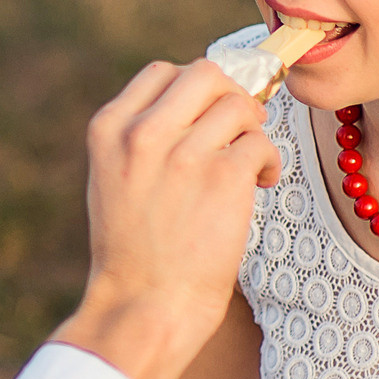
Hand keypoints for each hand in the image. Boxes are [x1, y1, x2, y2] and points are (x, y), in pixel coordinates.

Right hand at [55, 59, 280, 378]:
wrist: (145, 307)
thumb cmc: (133, 252)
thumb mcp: (113, 180)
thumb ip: (141, 137)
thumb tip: (197, 104)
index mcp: (109, 128)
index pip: (163, 72)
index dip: (194, 90)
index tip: (206, 117)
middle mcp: (143, 133)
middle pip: (207, 74)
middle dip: (229, 99)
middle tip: (237, 133)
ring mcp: (184, 153)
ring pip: (241, 106)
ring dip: (253, 133)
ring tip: (248, 168)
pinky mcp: (225, 177)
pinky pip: (262, 143)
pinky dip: (269, 163)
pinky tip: (261, 186)